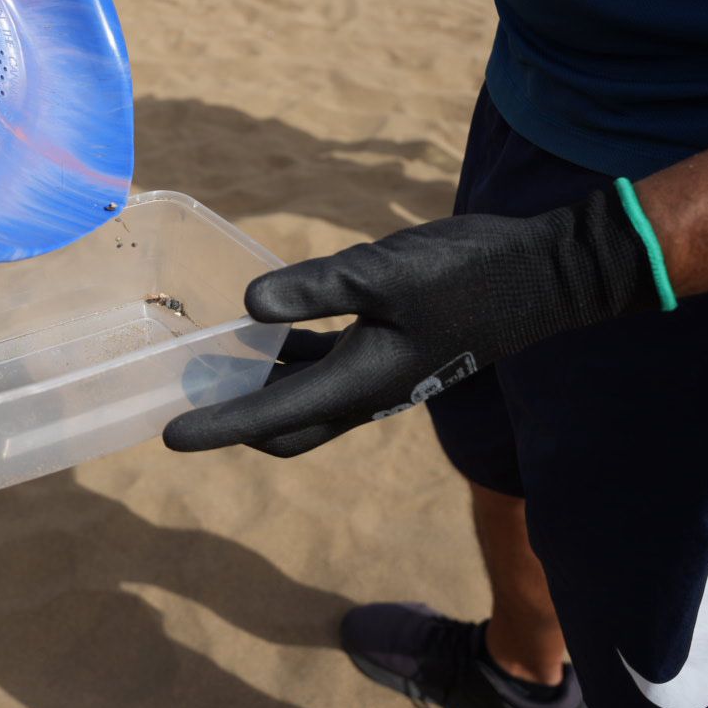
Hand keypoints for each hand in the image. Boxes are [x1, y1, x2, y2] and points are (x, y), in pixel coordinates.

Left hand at [163, 187, 653, 456]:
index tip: (169, 435)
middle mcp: (365, 391)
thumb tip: (248, 307)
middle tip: (185, 398)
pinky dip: (290, 357)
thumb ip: (315, 288)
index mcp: (360, 383)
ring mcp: (380, 373)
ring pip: (304, 398)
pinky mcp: (390, 349)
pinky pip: (325, 366)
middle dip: (234, 420)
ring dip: (260, 388)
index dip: (217, 426)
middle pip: (285, 427)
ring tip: (211, 361)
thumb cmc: (465, 272)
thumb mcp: (382, 271)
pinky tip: (268, 327)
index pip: (271, 415)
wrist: (537, 275)